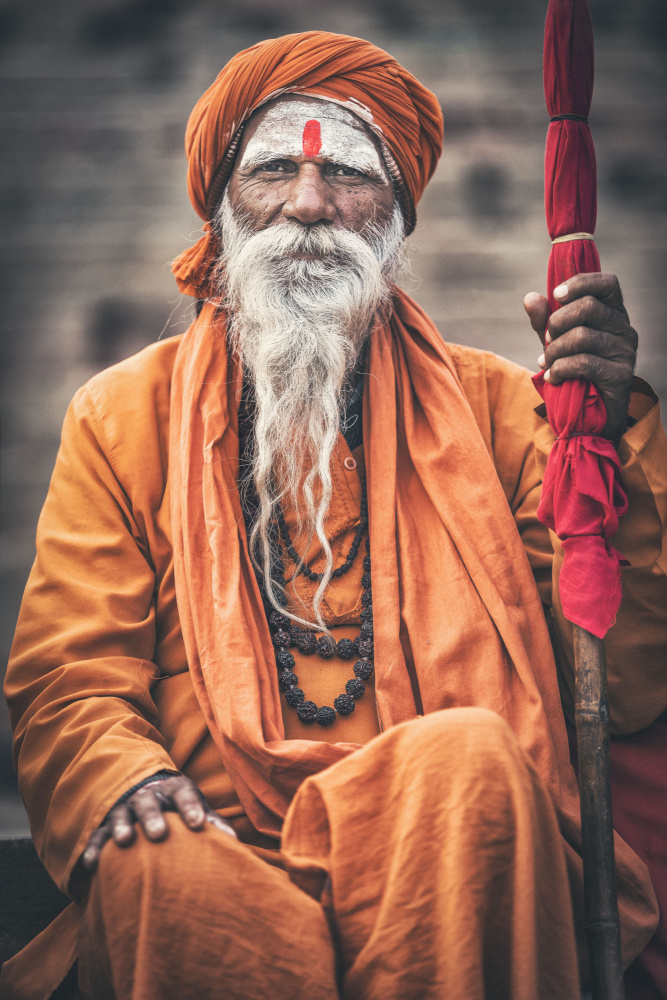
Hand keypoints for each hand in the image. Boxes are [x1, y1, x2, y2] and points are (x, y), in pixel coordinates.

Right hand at [81, 774, 235, 872]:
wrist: (148, 789)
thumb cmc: (180, 807)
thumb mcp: (197, 809)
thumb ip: (212, 823)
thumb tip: (235, 844)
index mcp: (175, 789)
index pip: (184, 795)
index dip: (191, 808)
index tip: (198, 825)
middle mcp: (149, 795)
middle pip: (150, 803)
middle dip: (154, 817)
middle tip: (159, 834)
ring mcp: (125, 808)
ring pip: (121, 814)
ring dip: (122, 826)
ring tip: (124, 841)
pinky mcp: (107, 823)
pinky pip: (99, 834)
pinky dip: (95, 847)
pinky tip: (91, 863)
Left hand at [523, 273, 636, 443]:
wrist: (590, 415)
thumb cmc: (574, 372)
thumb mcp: (556, 342)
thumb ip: (544, 320)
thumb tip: (530, 298)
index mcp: (612, 313)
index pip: (607, 283)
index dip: (581, 283)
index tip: (556, 294)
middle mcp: (624, 328)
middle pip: (589, 307)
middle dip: (558, 322)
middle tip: (546, 340)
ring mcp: (625, 351)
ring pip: (583, 336)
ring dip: (555, 350)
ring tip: (546, 363)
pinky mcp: (620, 375)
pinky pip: (584, 363)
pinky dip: (560, 369)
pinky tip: (553, 377)